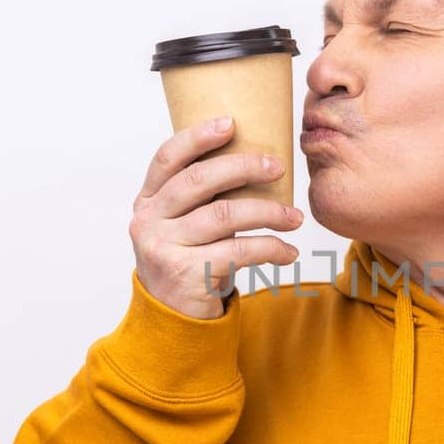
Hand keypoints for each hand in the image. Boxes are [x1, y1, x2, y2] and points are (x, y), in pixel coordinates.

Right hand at [129, 116, 303, 318]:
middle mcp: (148, 221)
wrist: (174, 320)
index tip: (231, 124)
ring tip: (296, 218)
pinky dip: (271, 249)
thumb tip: (255, 157)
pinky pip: (240, 251)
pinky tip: (289, 253)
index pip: (166, 158)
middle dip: (244, 168)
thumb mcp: (183, 226)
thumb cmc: (190, 262)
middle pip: (199, 180)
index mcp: (147, 201)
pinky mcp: (187, 273)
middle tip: (279, 167)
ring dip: (269, 212)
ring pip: (225, 215)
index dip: (197, 137)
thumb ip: (200, 197)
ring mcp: (163, 248)